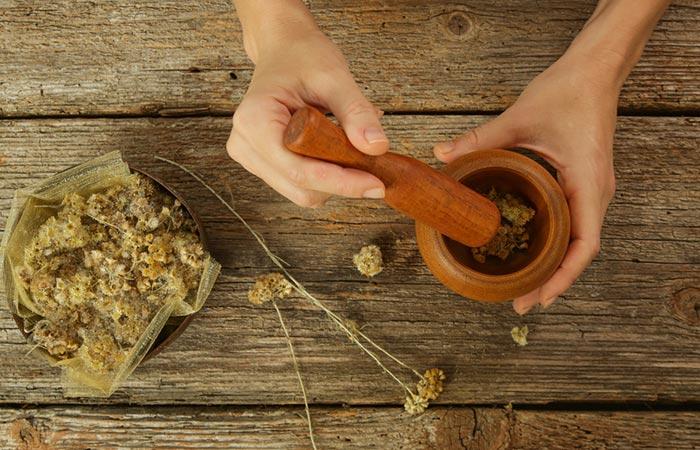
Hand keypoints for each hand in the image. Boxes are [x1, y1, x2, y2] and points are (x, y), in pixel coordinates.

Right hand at [227, 29, 387, 206]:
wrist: (284, 50)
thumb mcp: (335, 77)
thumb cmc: (302, 57)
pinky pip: (299, 185)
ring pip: (302, 193)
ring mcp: (251, 157)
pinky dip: (326, 176)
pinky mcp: (263, 164)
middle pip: (300, 188)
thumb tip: (377, 147)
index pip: (299, 171)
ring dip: (334, 181)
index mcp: (254, 121)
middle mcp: (245, 144)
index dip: (340, 182)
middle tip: (372, 166)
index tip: (376, 184)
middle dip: (340, 182)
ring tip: (351, 150)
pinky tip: (336, 153)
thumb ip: (356, 112)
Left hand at [433, 50, 618, 313]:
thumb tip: (441, 154)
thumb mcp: (519, 118)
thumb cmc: (567, 92)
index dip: (562, 277)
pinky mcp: (582, 182)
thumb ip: (480, 139)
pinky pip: (572, 222)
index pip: (584, 245)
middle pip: (579, 251)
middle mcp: (596, 192)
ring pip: (576, 240)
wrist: (593, 71)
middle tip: (520, 304)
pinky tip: (531, 250)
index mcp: (589, 183)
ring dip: (554, 265)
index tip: (537, 298)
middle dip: (552, 280)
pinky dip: (554, 242)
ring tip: (525, 287)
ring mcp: (591, 189)